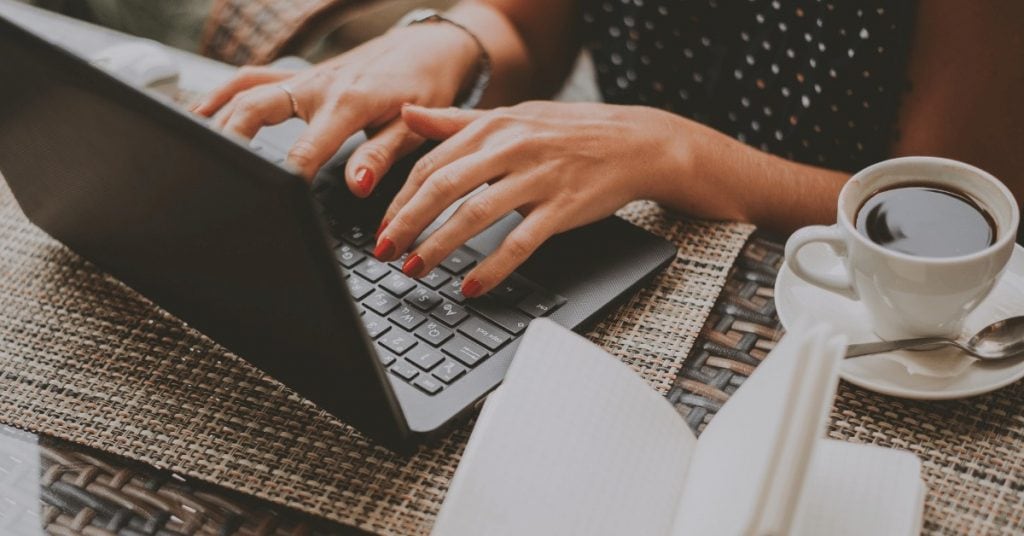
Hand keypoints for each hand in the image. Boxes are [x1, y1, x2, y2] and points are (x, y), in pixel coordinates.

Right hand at [191, 23, 480, 194]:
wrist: (429, 48)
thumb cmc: (424, 88)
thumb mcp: (411, 128)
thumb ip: (380, 157)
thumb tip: (357, 186)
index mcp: (349, 103)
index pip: (306, 148)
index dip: (287, 177)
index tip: (270, 200)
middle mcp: (319, 86)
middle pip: (256, 106)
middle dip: (230, 137)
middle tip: (212, 170)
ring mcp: (306, 78)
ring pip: (246, 88)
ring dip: (216, 112)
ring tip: (190, 140)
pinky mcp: (301, 74)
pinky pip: (252, 77)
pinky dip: (223, 92)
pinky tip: (200, 111)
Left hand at [374, 101, 691, 296]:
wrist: (634, 142)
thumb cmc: (568, 132)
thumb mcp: (510, 116)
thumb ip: (455, 121)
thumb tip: (405, 115)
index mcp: (492, 126)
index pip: (431, 163)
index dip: (400, 198)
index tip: (381, 227)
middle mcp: (511, 148)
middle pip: (444, 187)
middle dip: (407, 223)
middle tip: (385, 252)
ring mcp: (538, 178)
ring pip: (476, 215)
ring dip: (440, 246)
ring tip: (416, 270)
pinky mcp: (562, 207)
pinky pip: (521, 241)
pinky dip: (493, 266)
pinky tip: (472, 285)